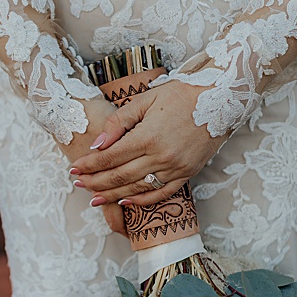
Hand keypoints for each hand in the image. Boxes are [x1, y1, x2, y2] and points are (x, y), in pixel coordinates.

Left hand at [69, 82, 228, 207]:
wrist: (222, 98)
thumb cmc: (182, 94)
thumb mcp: (145, 100)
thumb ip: (118, 123)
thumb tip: (97, 144)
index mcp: (147, 137)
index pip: (109, 158)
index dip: (89, 165)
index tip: (74, 168)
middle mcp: (161, 156)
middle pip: (119, 176)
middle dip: (95, 182)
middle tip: (78, 184)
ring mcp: (176, 167)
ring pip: (137, 188)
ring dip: (113, 195)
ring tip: (94, 199)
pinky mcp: (188, 173)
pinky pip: (161, 193)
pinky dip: (142, 200)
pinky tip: (125, 202)